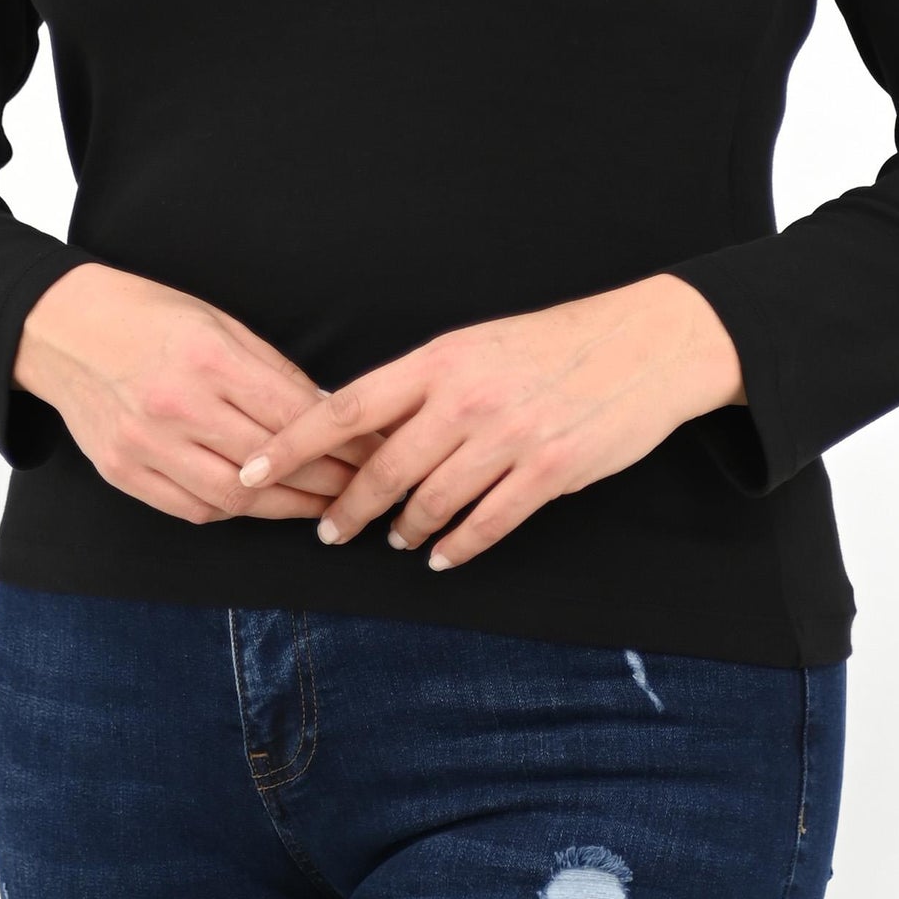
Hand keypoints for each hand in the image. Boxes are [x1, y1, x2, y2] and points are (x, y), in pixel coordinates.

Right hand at [14, 261, 384, 525]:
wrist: (61, 329)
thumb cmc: (147, 316)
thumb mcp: (219, 322)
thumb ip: (273, 371)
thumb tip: (328, 412)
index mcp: (207, 357)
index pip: (292, 413)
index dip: (342, 440)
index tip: (373, 452)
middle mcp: (176, 405)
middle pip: (270, 462)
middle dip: (326, 481)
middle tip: (360, 489)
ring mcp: (145, 443)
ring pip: (234, 496)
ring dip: (285, 507)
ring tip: (320, 506)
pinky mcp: (123, 470)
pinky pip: (191, 508)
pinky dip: (233, 510)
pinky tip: (260, 504)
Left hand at [236, 274, 745, 570]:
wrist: (646, 344)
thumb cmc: (557, 342)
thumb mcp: (479, 345)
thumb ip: (426, 384)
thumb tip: (367, 426)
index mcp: (440, 360)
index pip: (346, 407)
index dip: (292, 444)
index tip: (253, 470)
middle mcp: (465, 399)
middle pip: (381, 469)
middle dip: (347, 509)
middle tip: (330, 532)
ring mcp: (506, 438)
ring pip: (430, 503)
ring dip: (405, 529)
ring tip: (397, 539)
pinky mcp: (547, 473)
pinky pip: (485, 524)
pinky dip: (457, 547)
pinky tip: (443, 555)